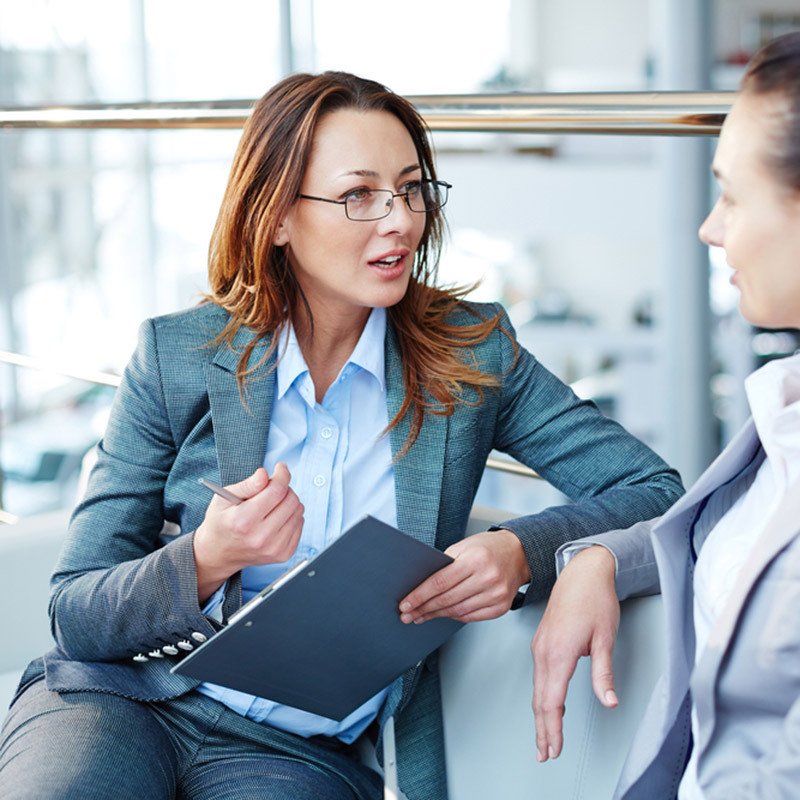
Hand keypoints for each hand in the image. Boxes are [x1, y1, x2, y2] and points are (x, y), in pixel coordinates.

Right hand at [193, 464, 303, 602]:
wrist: (219, 553)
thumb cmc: (221, 522)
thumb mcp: (223, 499)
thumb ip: (247, 485)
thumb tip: (264, 474)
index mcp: (244, 521)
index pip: (276, 491)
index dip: (282, 475)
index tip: (281, 468)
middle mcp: (261, 537)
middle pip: (291, 500)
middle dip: (284, 488)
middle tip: (272, 488)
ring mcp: (274, 548)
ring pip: (298, 511)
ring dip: (288, 501)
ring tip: (272, 504)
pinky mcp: (284, 554)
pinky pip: (300, 524)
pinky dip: (291, 516)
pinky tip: (277, 518)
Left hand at [398, 530, 529, 623]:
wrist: (519, 554)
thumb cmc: (488, 548)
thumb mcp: (464, 546)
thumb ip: (444, 564)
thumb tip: (420, 586)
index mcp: (476, 559)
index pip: (440, 582)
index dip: (419, 596)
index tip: (405, 604)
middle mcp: (488, 577)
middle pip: (447, 599)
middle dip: (423, 609)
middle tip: (407, 614)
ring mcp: (496, 594)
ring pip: (458, 611)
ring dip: (436, 615)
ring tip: (421, 616)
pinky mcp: (501, 607)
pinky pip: (471, 617)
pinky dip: (454, 617)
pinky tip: (442, 614)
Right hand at [531, 545, 618, 761]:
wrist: (582, 571)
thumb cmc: (595, 599)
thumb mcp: (605, 637)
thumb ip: (604, 672)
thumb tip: (609, 701)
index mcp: (558, 652)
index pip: (551, 701)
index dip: (553, 729)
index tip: (554, 750)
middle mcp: (543, 651)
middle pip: (539, 700)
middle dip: (542, 729)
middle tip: (545, 754)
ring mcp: (540, 646)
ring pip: (537, 689)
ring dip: (540, 715)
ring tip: (545, 738)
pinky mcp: (542, 642)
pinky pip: (538, 676)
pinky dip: (541, 697)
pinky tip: (549, 706)